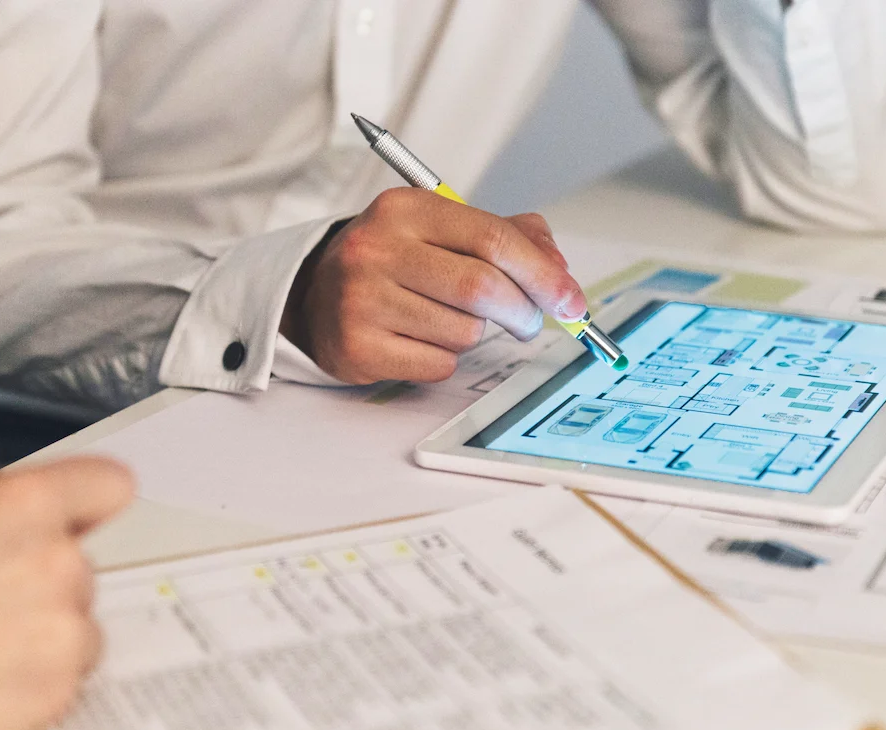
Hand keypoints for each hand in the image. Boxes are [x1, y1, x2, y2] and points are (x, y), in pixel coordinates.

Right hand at [283, 188, 587, 383]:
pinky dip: (444, 358)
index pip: (492, 238)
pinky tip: (419, 339)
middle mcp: (377, 249)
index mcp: (405, 209)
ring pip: (463, 331)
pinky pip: (437, 364)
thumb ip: (508, 236)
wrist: (315, 294)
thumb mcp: (443, 229)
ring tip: (446, 319)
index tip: (570, 300)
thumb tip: (558, 270)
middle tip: (529, 321)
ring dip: (474, 334)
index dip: (542, 273)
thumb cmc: (393, 261)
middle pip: (482, 287)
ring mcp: (362, 300)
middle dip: (522, 311)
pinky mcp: (357, 347)